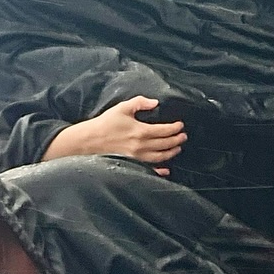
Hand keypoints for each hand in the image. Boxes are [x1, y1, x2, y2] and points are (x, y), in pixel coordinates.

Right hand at [45, 96, 186, 173]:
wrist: (90, 140)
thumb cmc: (105, 123)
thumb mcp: (122, 108)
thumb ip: (140, 103)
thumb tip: (155, 103)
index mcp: (140, 131)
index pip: (164, 131)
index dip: (174, 128)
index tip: (180, 125)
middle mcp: (141, 146)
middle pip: (165, 144)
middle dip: (176, 140)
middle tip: (183, 136)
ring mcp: (137, 156)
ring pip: (160, 157)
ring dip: (171, 153)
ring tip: (178, 147)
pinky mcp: (132, 162)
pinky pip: (149, 168)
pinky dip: (159, 170)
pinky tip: (166, 170)